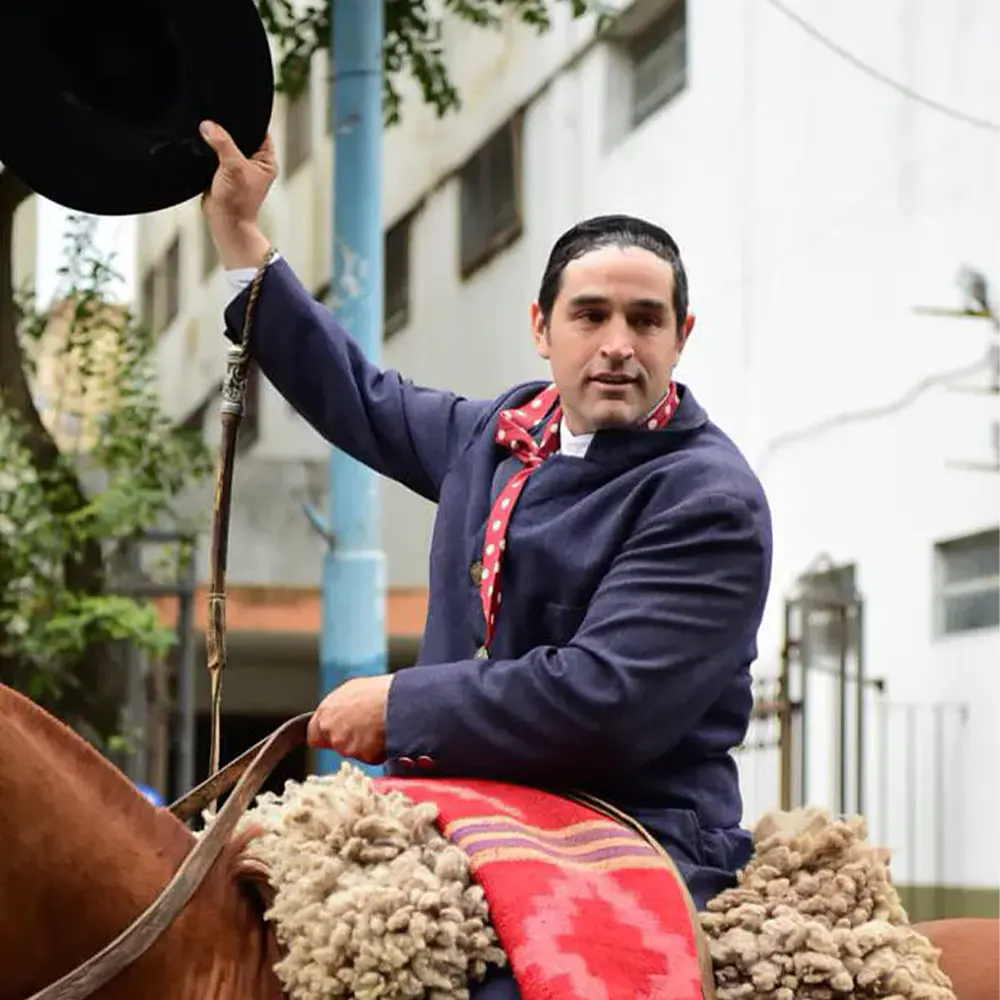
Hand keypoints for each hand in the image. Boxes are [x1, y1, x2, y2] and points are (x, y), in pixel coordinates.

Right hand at [198, 119, 276, 267]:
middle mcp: (254, 163)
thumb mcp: (233, 167)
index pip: (259, 131)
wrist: (225, 223)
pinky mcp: (222, 173)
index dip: (247, 119)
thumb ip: (222, 143)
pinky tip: (200, 142)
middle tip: (214, 117)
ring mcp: (238, 168)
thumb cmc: (238, 202)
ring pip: (226, 145)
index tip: (231, 108)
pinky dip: (208, 150)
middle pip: (241, 136)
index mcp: (266, 160)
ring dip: (216, 140)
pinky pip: (215, 155)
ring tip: (205, 129)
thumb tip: (208, 125)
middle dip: (227, 129)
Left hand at [306, 675, 393, 763]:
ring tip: (378, 727)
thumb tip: (338, 712)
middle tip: (365, 728)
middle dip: (348, 741)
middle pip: (335, 745)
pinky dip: (378, 751)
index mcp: (325, 713)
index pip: (314, 736)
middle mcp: (332, 731)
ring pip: (354, 752)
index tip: (337, 733)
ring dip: (364, 745)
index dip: (327, 736)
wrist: (398, 700)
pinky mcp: (364, 756)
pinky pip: (371, 757)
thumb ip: (337, 707)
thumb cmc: (378, 691)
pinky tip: (385, 735)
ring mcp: (347, 746)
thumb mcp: (351, 690)